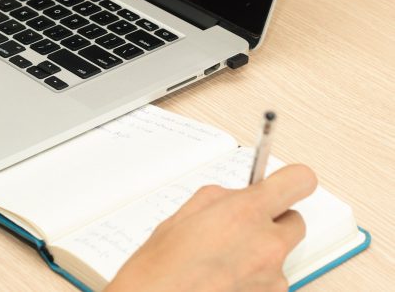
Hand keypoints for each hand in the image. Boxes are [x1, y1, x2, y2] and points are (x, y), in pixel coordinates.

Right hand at [106, 164, 317, 291]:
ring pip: (280, 255)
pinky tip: (224, 279)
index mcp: (246, 212)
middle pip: (295, 222)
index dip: (292, 181)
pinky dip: (253, 279)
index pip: (299, 181)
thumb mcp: (186, 214)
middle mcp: (267, 244)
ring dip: (260, 255)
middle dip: (272, 222)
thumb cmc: (162, 267)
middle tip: (243, 229)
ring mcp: (273, 277)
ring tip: (223, 262)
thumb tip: (240, 196)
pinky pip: (270, 281)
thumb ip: (224, 199)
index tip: (286, 185)